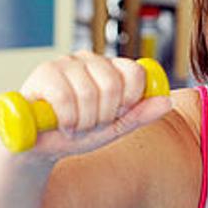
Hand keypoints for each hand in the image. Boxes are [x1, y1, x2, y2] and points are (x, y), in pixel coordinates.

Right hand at [14, 53, 171, 157]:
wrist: (39, 147)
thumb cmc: (76, 134)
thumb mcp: (114, 128)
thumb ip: (140, 114)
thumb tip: (167, 101)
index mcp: (109, 68)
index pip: (134, 72)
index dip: (129, 100)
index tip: (116, 116)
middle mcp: (88, 60)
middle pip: (113, 84)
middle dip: (103, 116)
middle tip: (90, 125)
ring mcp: (66, 63)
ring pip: (89, 92)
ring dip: (83, 122)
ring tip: (74, 127)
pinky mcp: (44, 72)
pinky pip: (65, 97)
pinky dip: (67, 120)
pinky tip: (62, 126)